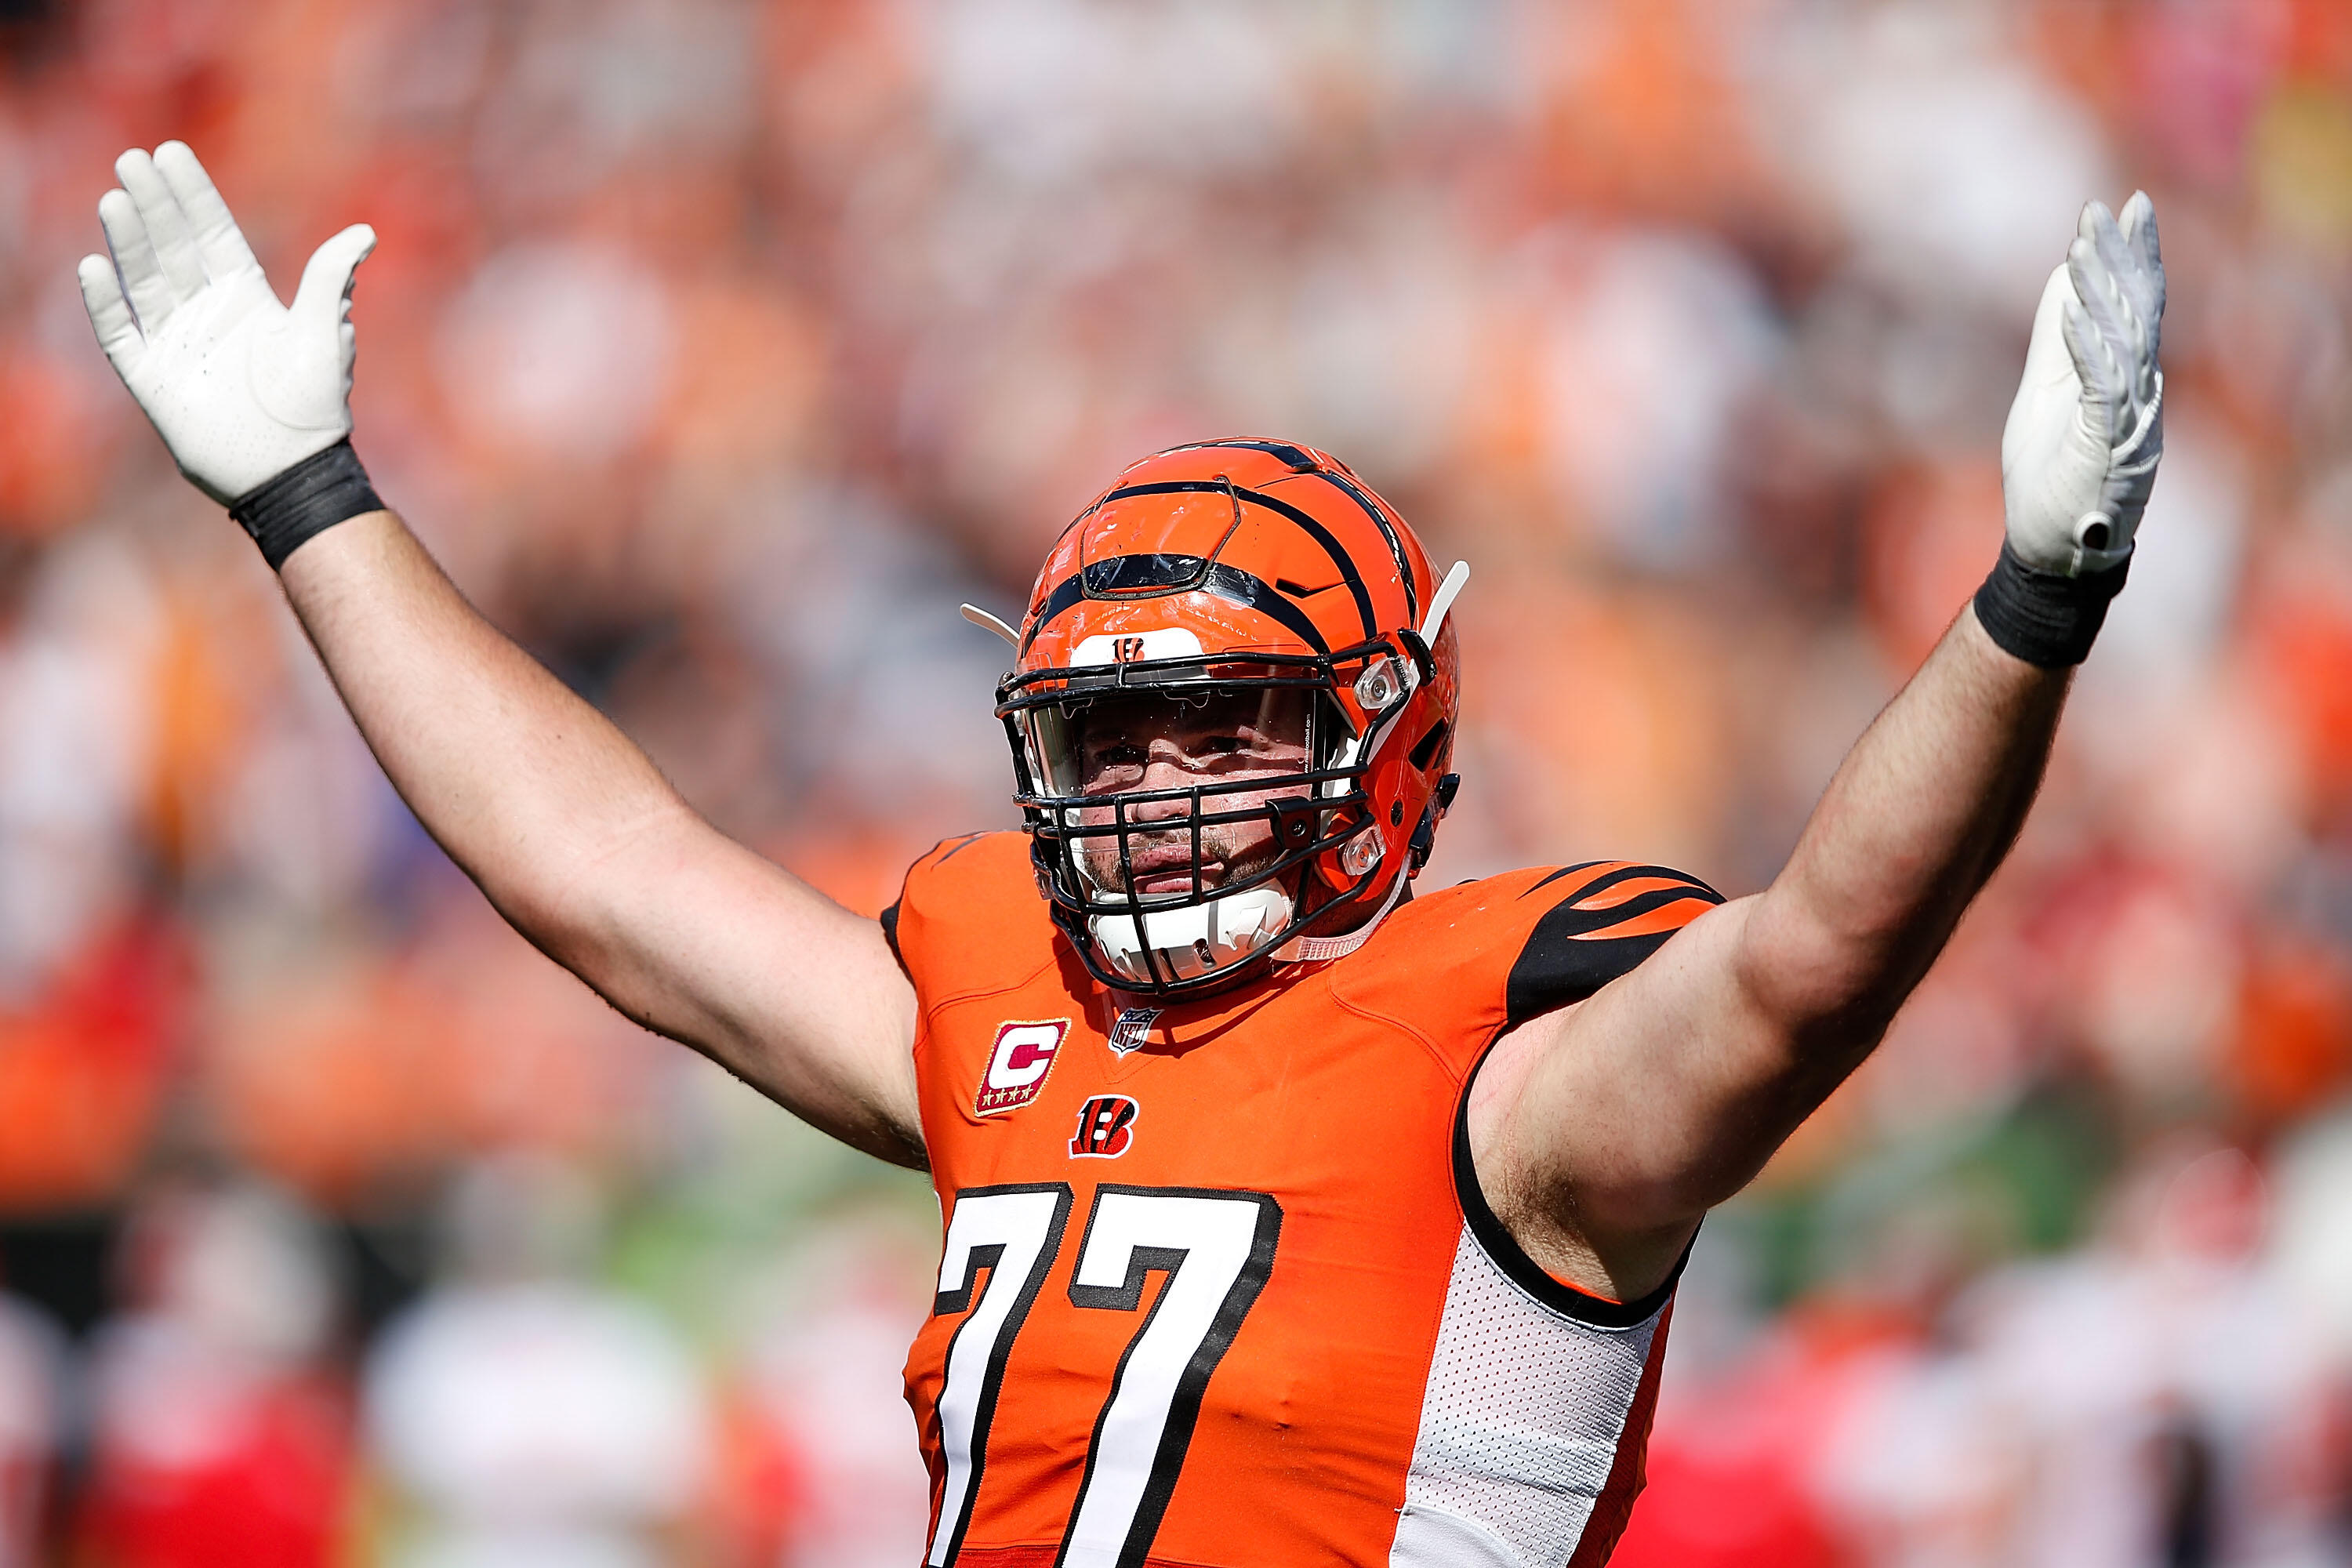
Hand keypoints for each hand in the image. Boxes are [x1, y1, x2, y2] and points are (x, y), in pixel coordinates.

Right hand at [78, 142, 374, 505]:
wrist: (292, 470)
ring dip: (129, 241)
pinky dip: (106, 303)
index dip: (192, 195)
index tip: (170, 153)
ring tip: (115, 199)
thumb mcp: (323, 333)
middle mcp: (208, 314)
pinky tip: (94, 267)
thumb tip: (364, 232)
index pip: (212, 235)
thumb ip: (329, 279)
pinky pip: (121, 333)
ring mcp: (178, 343)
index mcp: (247, 299)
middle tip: (133, 159)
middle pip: (173, 247)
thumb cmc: (314, 406)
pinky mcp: (152, 378)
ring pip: (144, 280)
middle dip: (154, 204)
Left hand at [2000, 193, 2164, 576]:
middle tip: (2109, 208)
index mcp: (2123, 378)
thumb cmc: (2048, 476)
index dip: (2132, 255)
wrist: (2049, 550)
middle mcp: (2137, 393)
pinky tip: (2075, 313)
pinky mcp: (2106, 446)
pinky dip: (2089, 348)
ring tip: (2080, 246)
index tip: (2123, 207)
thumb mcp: (2045, 393)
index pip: (2135, 305)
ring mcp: (2128, 419)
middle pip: (2138, 312)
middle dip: (2122, 258)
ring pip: (2125, 342)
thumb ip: (2057, 340)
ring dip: (2101, 292)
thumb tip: (2061, 280)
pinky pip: (2103, 388)